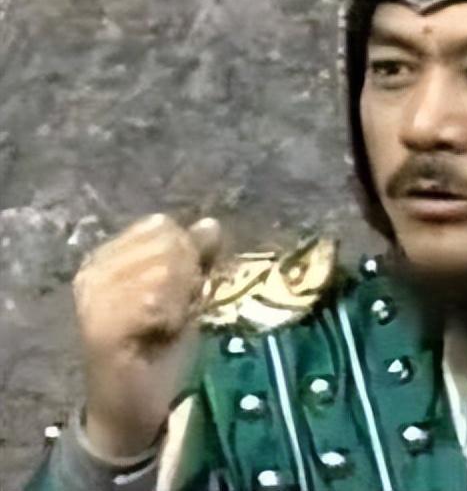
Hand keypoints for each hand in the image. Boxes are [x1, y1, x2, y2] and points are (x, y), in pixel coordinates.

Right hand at [73, 214, 221, 457]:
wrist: (132, 406)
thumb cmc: (159, 348)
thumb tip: (211, 224)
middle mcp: (92, 271)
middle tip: (173, 312)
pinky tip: (159, 336)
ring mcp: (92, 298)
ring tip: (165, 325)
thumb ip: (197, 257)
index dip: (186, 254)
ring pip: (164, 271)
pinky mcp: (101, 327)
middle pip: (167, 244)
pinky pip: (154, 302)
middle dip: (187, 278)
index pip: (161, 226)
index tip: (179, 291)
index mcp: (106, 256)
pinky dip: (171, 319)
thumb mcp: (185, 294)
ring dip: (181, 301)